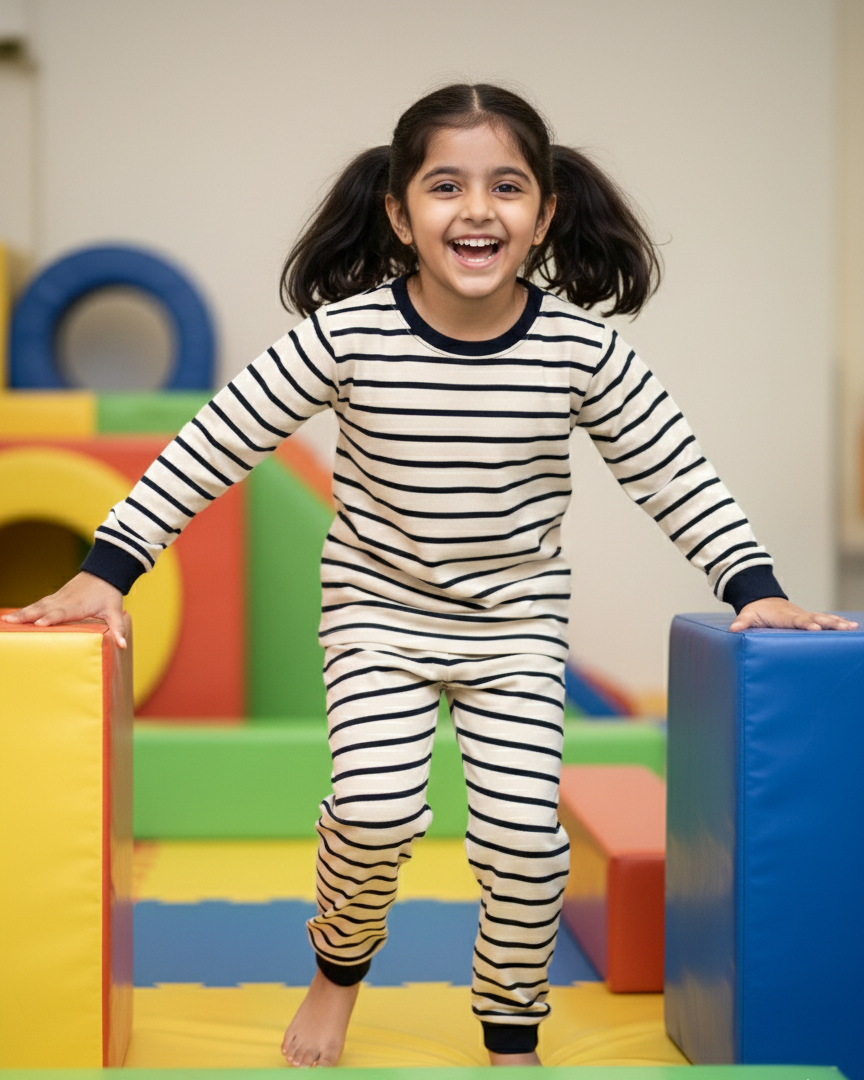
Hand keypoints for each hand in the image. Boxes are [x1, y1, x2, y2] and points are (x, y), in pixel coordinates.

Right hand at [1, 571, 126, 647]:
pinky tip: (13, 616)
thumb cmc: (109, 593)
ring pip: (37, 605)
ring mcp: (58, 598)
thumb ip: (117, 628)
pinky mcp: (55, 597)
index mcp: (78, 605)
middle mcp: (64, 601)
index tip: (39, 623)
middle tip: (10, 622)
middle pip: (43, 609)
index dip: (51, 618)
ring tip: (5, 620)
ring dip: (21, 612)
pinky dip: (25, 609)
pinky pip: (38, 604)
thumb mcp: (115, 611)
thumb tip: (122, 645)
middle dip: (27, 615)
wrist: (104, 572)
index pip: (63, 613)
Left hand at [730, 597, 858, 632]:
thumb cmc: (756, 612)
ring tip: (853, 627)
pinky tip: (852, 627)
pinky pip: (827, 619)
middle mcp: (798, 615)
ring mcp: (806, 616)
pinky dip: (839, 622)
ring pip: (825, 618)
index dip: (806, 623)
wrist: (764, 601)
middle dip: (830, 623)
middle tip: (844, 627)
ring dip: (838, 623)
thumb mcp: (747, 616)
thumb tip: (734, 629)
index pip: (796, 620)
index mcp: (784, 617)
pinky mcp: (811, 618)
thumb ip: (742, 623)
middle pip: (816, 618)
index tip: (815, 627)